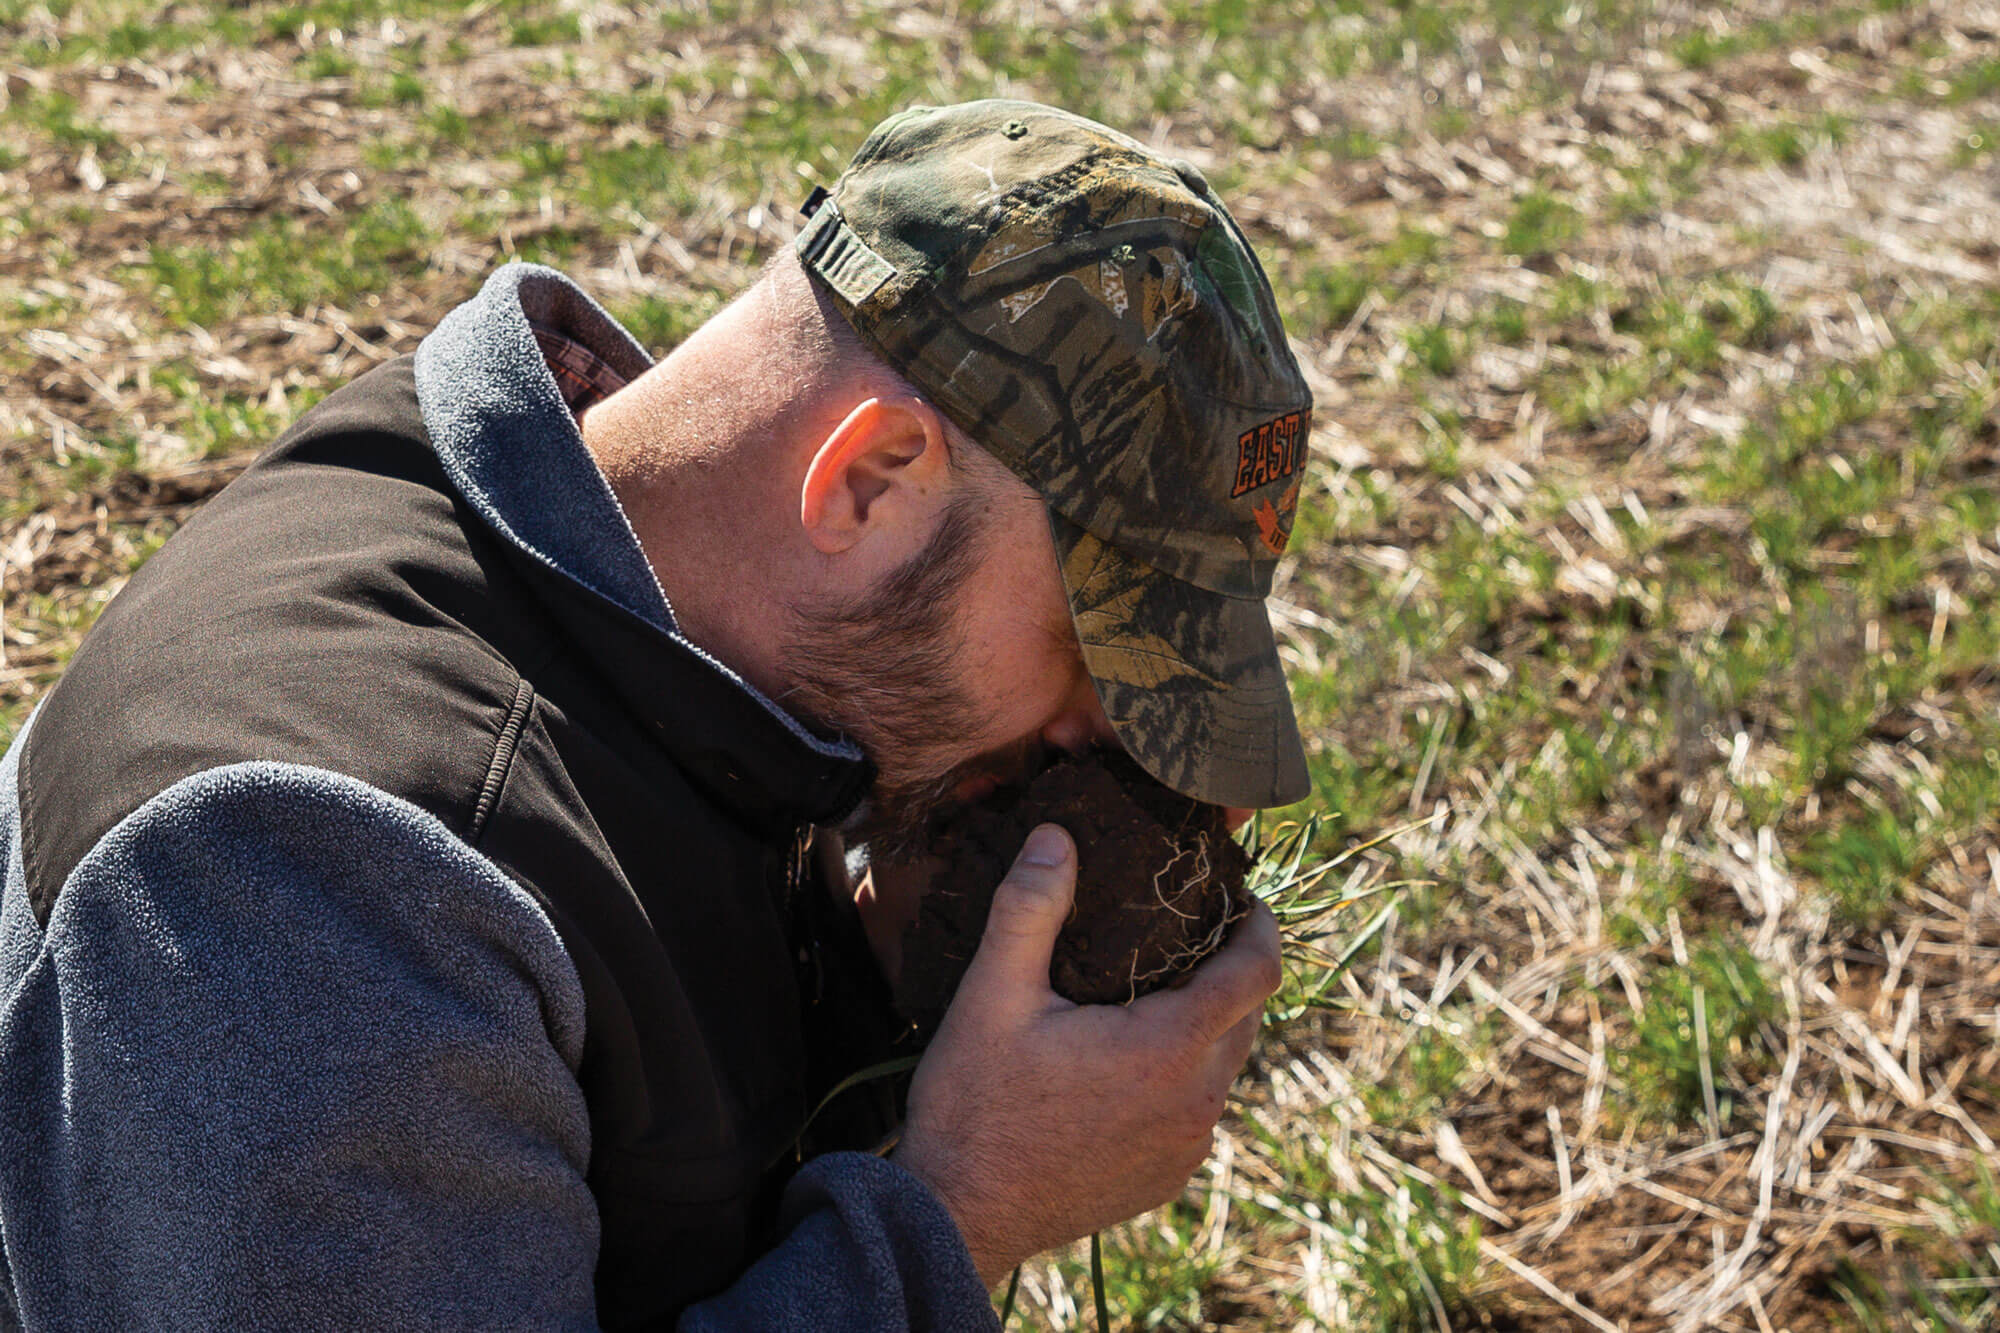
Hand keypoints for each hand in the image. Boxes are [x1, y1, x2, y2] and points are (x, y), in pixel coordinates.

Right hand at [891, 823, 1281, 1285]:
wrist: (960, 1217)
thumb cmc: (974, 1105)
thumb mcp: (992, 996)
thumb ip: (1029, 910)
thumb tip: (1055, 836)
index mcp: (1169, 1048)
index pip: (1257, 973)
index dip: (1260, 927)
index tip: (1243, 897)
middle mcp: (1197, 1102)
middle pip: (1245, 1018)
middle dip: (1227, 971)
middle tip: (1184, 934)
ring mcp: (1187, 1148)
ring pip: (1222, 1067)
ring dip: (1203, 1026)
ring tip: (1150, 993)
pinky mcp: (1167, 1178)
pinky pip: (1196, 1111)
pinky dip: (1179, 1077)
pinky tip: (1125, 1064)